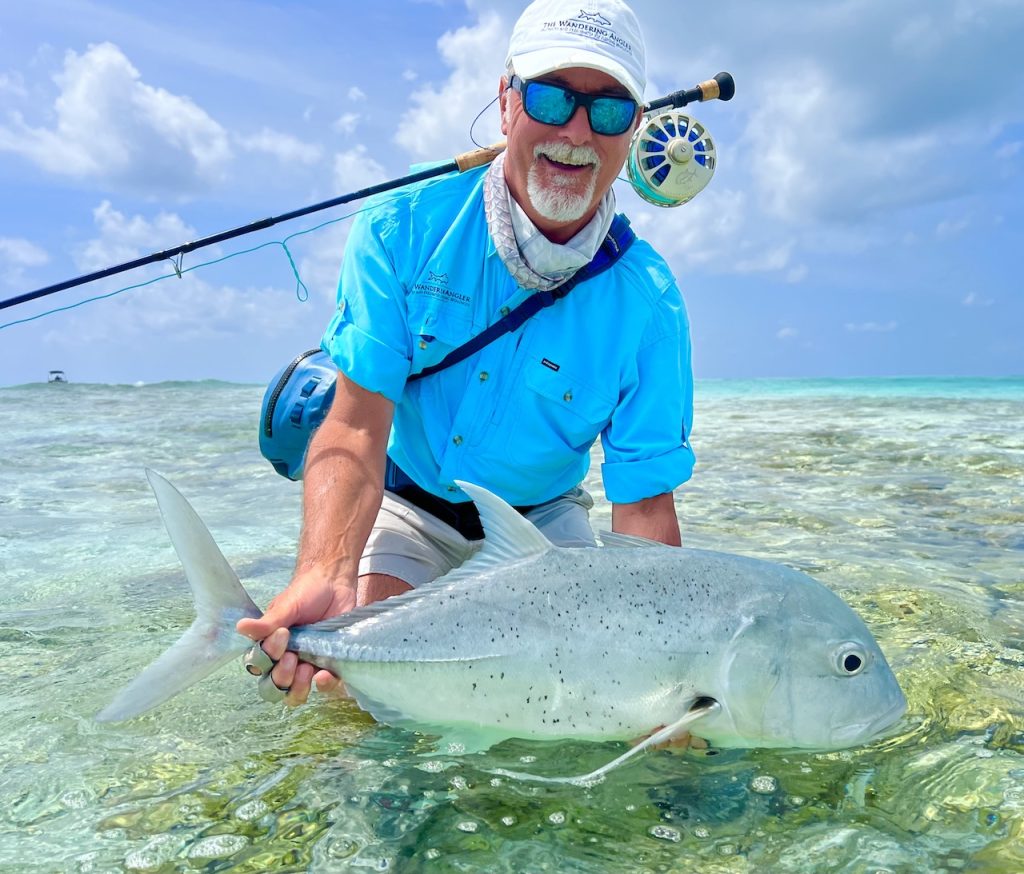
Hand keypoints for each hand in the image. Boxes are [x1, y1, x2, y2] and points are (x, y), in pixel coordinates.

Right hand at [236, 566, 355, 706]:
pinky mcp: (329, 666)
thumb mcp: (286, 606)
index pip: (259, 665)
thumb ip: (267, 623)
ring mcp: (307, 665)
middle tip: (292, 659)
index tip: (283, 634)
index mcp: (269, 646)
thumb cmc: (306, 593)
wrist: (336, 583)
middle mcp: (285, 660)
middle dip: (280, 678)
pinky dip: (323, 685)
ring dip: (298, 688)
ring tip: (306, 670)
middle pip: (273, 687)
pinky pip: (324, 686)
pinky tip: (324, 675)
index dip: (266, 657)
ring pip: (295, 694)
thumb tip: (240, 627)